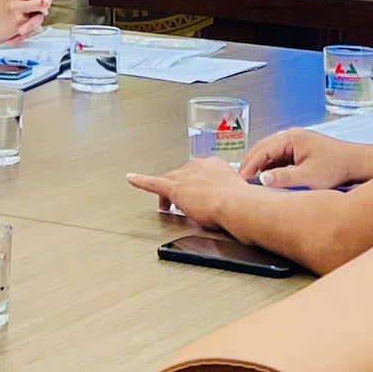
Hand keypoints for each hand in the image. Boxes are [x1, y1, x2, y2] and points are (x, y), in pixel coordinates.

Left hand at [127, 157, 243, 229]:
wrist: (235, 203)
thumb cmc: (241, 202)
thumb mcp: (236, 191)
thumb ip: (227, 193)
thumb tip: (228, 203)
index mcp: (213, 164)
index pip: (198, 173)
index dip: (195, 186)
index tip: (199, 194)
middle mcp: (197, 166)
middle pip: (182, 176)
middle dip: (182, 189)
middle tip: (184, 204)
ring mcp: (185, 176)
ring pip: (170, 182)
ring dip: (168, 194)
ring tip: (167, 207)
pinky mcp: (175, 188)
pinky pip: (153, 183)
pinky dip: (141, 181)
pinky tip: (132, 179)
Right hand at [238, 125, 362, 189]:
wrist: (357, 164)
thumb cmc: (336, 168)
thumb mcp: (309, 177)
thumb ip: (284, 178)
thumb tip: (261, 179)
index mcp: (291, 138)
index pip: (262, 149)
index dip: (249, 165)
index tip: (239, 179)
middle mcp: (291, 136)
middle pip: (263, 148)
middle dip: (251, 163)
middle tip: (240, 180)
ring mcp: (296, 142)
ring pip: (271, 153)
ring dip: (261, 166)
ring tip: (251, 182)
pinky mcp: (300, 150)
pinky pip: (280, 157)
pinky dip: (271, 167)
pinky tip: (269, 180)